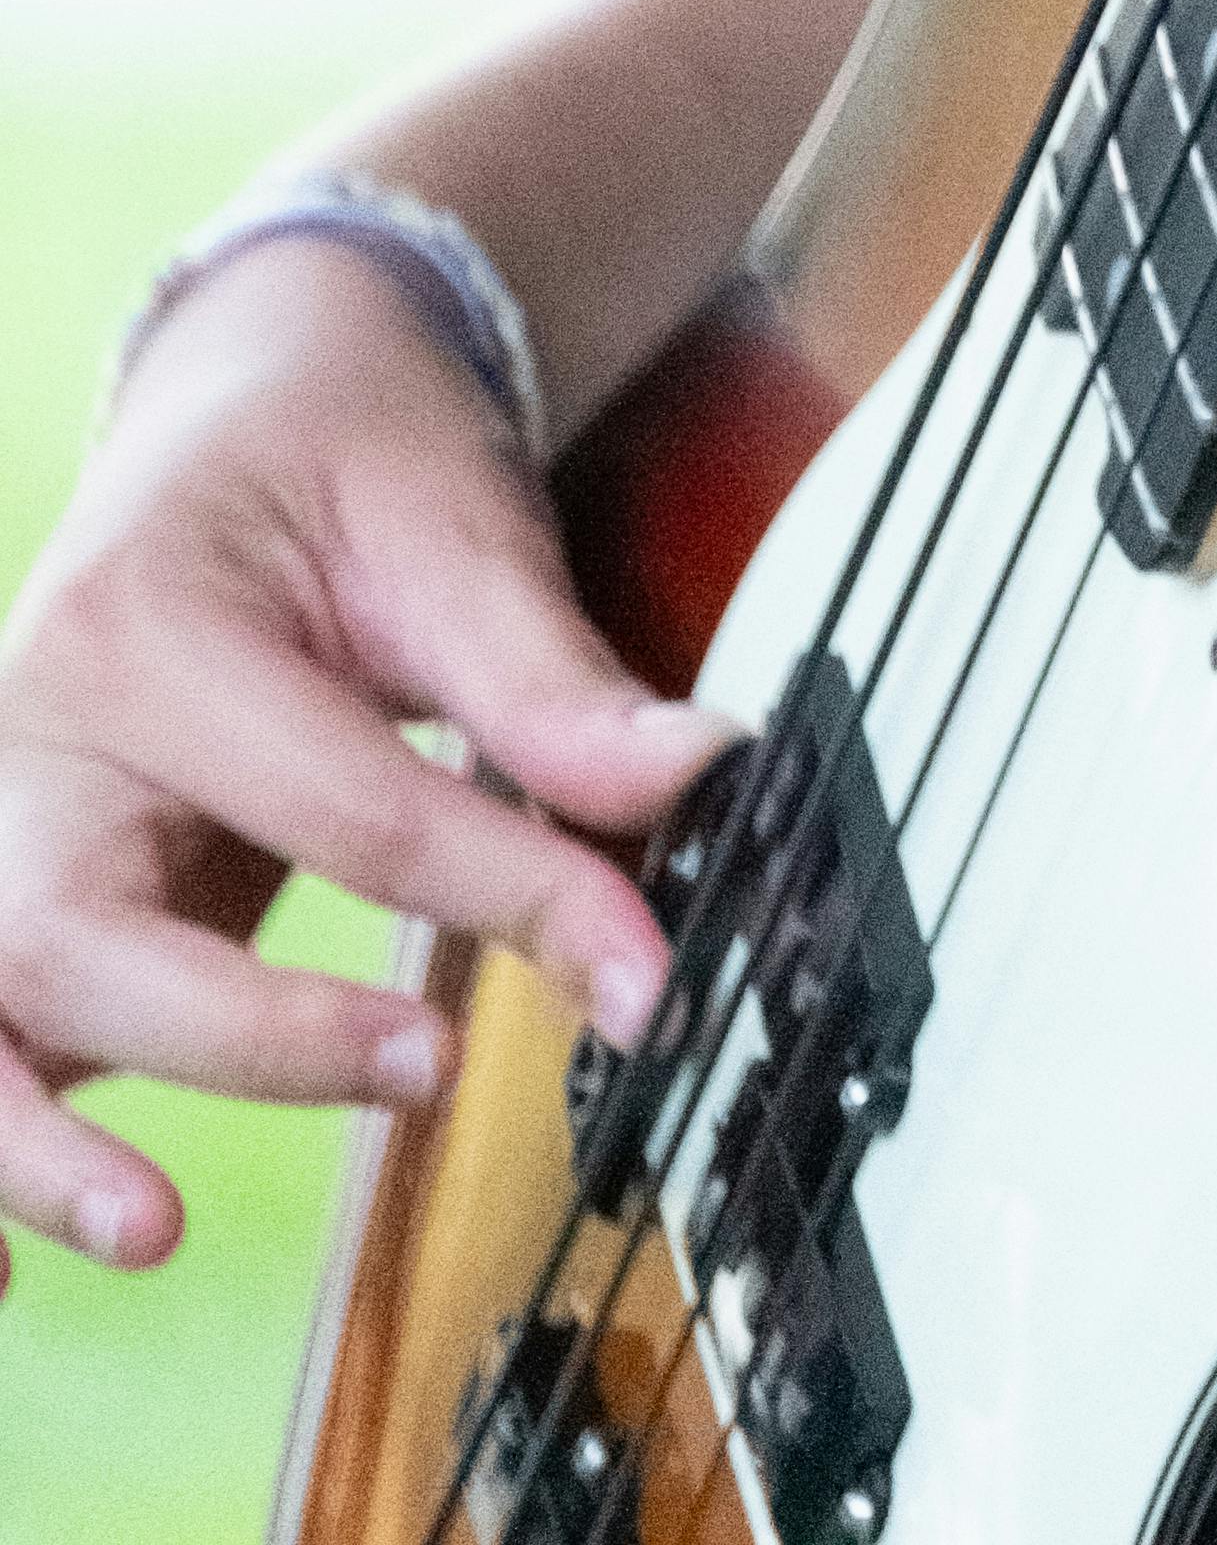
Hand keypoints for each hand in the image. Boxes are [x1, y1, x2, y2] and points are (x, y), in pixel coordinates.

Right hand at [0, 242, 720, 1292]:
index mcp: (148, 628)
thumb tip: (692, 782)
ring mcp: (1, 830)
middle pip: (86, 931)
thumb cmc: (345, 455)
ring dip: (41, 1143)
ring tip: (154, 1228)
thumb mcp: (458, 525)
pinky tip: (9, 1273)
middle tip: (433, 1067)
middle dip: (257, 1028)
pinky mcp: (12, 904)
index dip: (508, 895)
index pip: (338, 805)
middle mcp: (33, 743)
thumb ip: (551, 683)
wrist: (241, 397)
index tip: (640, 975)